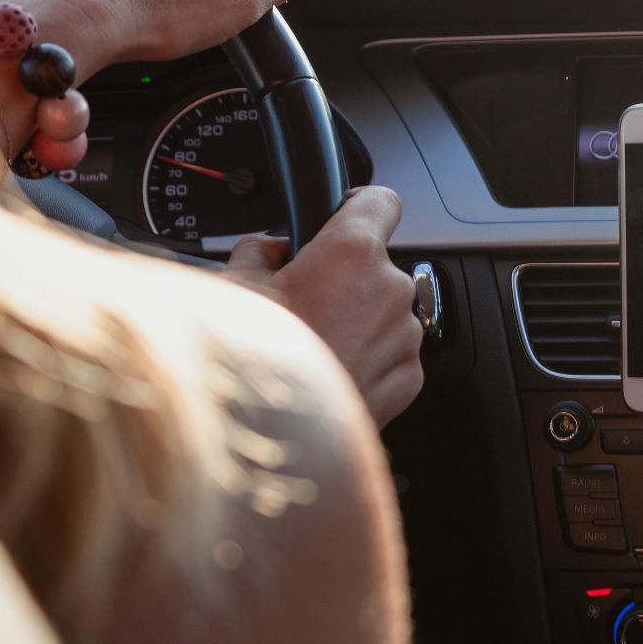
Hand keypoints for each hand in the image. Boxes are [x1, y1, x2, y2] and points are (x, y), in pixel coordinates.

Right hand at [226, 188, 423, 426]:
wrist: (272, 443)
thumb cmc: (252, 367)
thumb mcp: (233, 290)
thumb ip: (257, 252)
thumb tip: (267, 248)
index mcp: (351, 253)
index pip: (380, 200)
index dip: (358, 205)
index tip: (344, 214)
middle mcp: (389, 290)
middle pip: (374, 264)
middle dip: (342, 278)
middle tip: (301, 304)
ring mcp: (404, 336)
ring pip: (382, 312)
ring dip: (355, 321)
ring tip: (310, 347)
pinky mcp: (409, 378)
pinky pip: (390, 353)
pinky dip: (365, 358)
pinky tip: (327, 373)